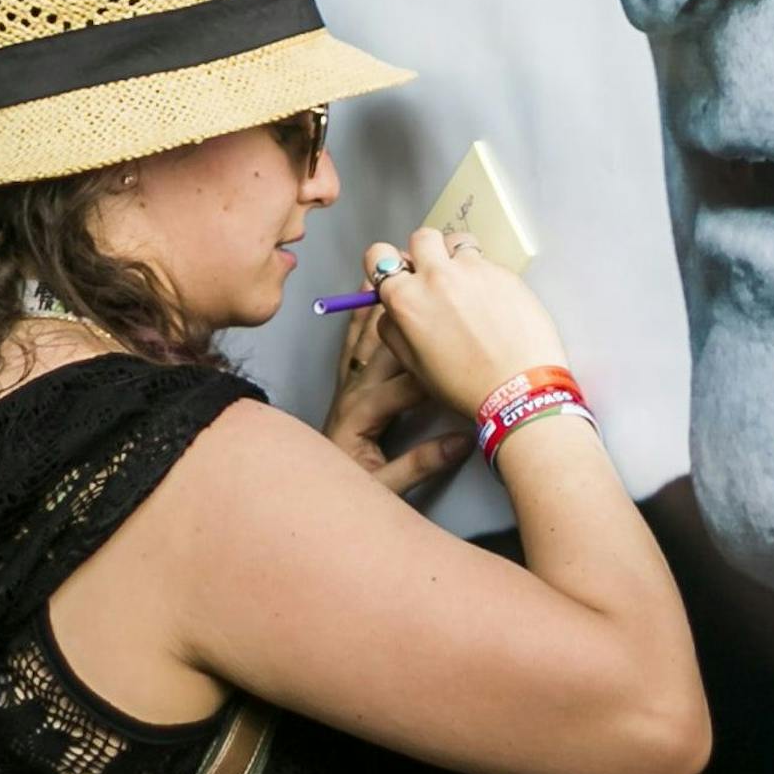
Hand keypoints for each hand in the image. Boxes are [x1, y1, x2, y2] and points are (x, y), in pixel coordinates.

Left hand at [320, 297, 471, 494]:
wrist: (311, 495)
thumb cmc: (346, 493)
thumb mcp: (385, 487)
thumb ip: (421, 463)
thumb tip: (462, 441)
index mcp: (364, 413)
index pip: (404, 387)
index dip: (432, 373)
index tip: (459, 360)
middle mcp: (353, 392)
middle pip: (386, 351)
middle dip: (410, 323)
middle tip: (433, 294)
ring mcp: (347, 385)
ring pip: (368, 339)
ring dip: (383, 310)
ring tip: (398, 277)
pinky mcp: (345, 386)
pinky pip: (352, 345)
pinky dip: (360, 319)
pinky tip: (365, 299)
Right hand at [362, 227, 568, 415]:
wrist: (518, 390)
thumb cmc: (467, 385)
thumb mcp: (413, 366)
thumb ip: (394, 330)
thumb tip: (391, 310)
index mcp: (407, 299)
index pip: (378, 255)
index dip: (385, 263)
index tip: (398, 272)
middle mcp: (436, 276)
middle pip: (421, 238)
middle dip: (425, 253)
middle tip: (435, 276)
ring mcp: (472, 270)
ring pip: (457, 242)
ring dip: (457, 257)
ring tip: (466, 285)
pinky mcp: (503, 272)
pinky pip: (486, 261)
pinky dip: (485, 275)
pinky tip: (492, 302)